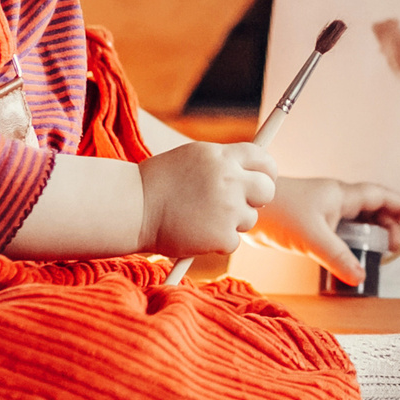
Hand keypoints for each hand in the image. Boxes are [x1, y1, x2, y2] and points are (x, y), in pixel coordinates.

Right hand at [138, 141, 276, 258]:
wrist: (133, 208)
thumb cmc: (156, 184)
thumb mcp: (192, 158)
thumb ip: (221, 163)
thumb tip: (249, 171)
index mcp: (221, 156)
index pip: (262, 158)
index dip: (266, 170)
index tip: (263, 178)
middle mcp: (230, 179)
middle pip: (266, 189)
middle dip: (257, 198)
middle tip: (240, 204)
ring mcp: (228, 208)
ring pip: (249, 218)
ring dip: (231, 222)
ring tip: (201, 218)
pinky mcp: (222, 235)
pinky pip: (233, 241)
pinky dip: (217, 242)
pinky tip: (195, 234)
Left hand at [251, 177, 399, 285]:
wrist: (246, 209)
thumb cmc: (278, 212)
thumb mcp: (313, 238)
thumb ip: (338, 258)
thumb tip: (360, 278)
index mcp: (340, 195)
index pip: (379, 196)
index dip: (399, 205)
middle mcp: (334, 200)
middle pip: (371, 208)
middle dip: (387, 224)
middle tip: (393, 246)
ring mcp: (320, 210)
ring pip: (354, 219)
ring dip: (367, 233)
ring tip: (374, 252)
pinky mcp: (307, 223)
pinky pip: (337, 230)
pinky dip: (347, 241)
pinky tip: (345, 256)